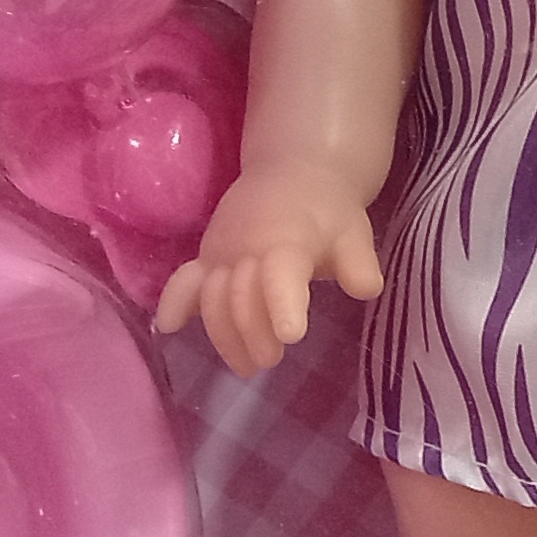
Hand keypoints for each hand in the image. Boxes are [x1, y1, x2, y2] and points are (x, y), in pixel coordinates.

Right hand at [154, 164, 384, 376]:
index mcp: (287, 241)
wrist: (293, 172)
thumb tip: (366, 287)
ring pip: (211, 298)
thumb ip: (358, 262)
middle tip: (270, 361)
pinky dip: (174, 302)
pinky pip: (184, 280)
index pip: (281, 273)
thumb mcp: (353, 232)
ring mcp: (221, 253)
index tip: (289, 334)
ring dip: (223, 334)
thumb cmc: (327, 212)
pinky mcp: (205, 258)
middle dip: (252, 333)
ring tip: (245, 364)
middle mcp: (247, 247)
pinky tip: (169, 326)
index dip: (282, 303)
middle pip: (239, 296)